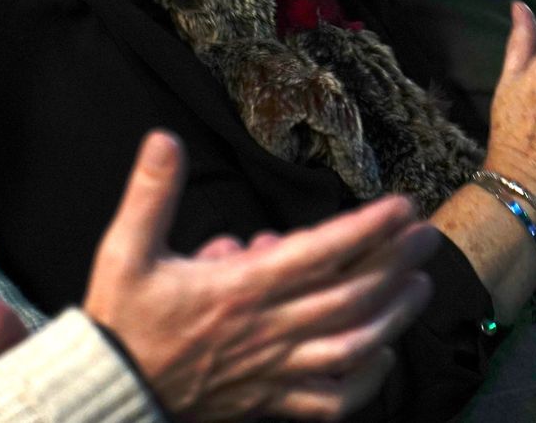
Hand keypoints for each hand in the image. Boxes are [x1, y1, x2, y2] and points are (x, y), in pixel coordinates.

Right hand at [83, 132, 437, 421]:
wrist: (108, 391)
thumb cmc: (122, 321)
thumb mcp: (125, 250)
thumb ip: (151, 193)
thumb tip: (163, 138)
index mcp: (241, 289)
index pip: (321, 253)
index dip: (368, 228)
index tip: (402, 205)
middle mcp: (267, 329)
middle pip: (350, 295)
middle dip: (395, 263)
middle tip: (427, 235)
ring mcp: (273, 369)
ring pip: (350, 346)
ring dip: (393, 316)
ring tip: (421, 287)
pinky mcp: (268, 401)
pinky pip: (328, 401)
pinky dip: (362, 382)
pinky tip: (382, 359)